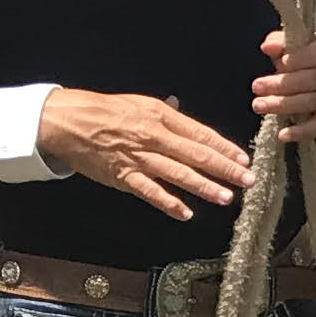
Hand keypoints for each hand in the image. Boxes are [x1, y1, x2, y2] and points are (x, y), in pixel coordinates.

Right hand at [35, 89, 248, 219]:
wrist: (66, 121)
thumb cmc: (105, 111)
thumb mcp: (140, 104)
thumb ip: (168, 115)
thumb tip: (187, 117)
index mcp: (161, 117)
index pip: (201, 134)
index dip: (225, 148)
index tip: (244, 160)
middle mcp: (154, 136)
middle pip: (196, 154)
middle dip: (225, 169)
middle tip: (249, 180)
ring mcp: (139, 158)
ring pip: (178, 174)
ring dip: (204, 186)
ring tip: (226, 197)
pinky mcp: (123, 176)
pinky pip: (150, 191)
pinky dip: (169, 203)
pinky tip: (187, 213)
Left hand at [255, 26, 315, 144]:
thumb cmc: (301, 56)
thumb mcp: (290, 45)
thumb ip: (279, 43)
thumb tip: (267, 47)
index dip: (298, 59)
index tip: (277, 64)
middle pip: (315, 79)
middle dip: (283, 84)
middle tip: (256, 87)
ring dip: (285, 105)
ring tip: (259, 105)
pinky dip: (302, 131)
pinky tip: (283, 135)